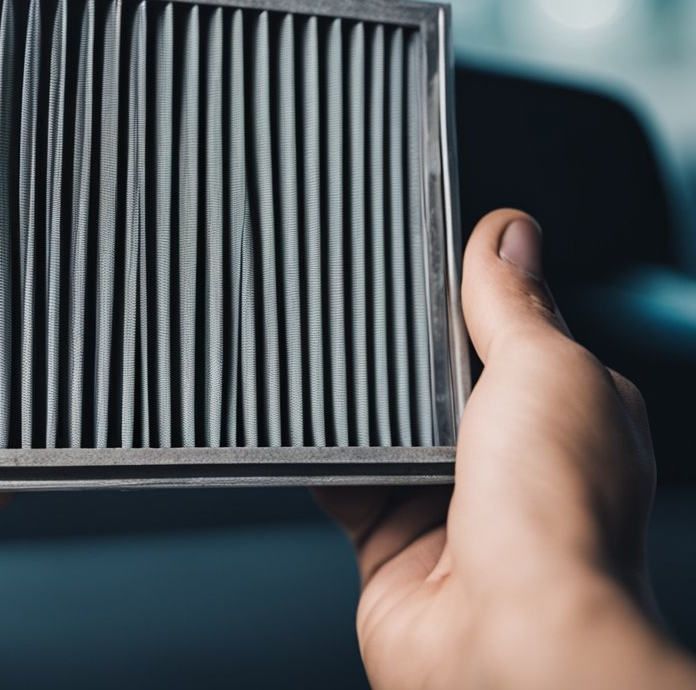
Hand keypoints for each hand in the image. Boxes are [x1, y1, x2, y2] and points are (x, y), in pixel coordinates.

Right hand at [318, 209, 695, 688]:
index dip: (467, 298)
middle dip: (403, 361)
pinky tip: (304, 433)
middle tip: (366, 321)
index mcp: (569, 415)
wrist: (510, 640)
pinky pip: (340, 485)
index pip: (508, 335)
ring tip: (330, 375)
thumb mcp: (547, 367)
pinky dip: (319, 462)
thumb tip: (509, 233)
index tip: (422, 262)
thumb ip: (514, 302)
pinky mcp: (390, 546)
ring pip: (383, 435)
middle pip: (436, 386)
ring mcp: (450, 509)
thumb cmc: (560, 519)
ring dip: (359, 414)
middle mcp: (511, 466)